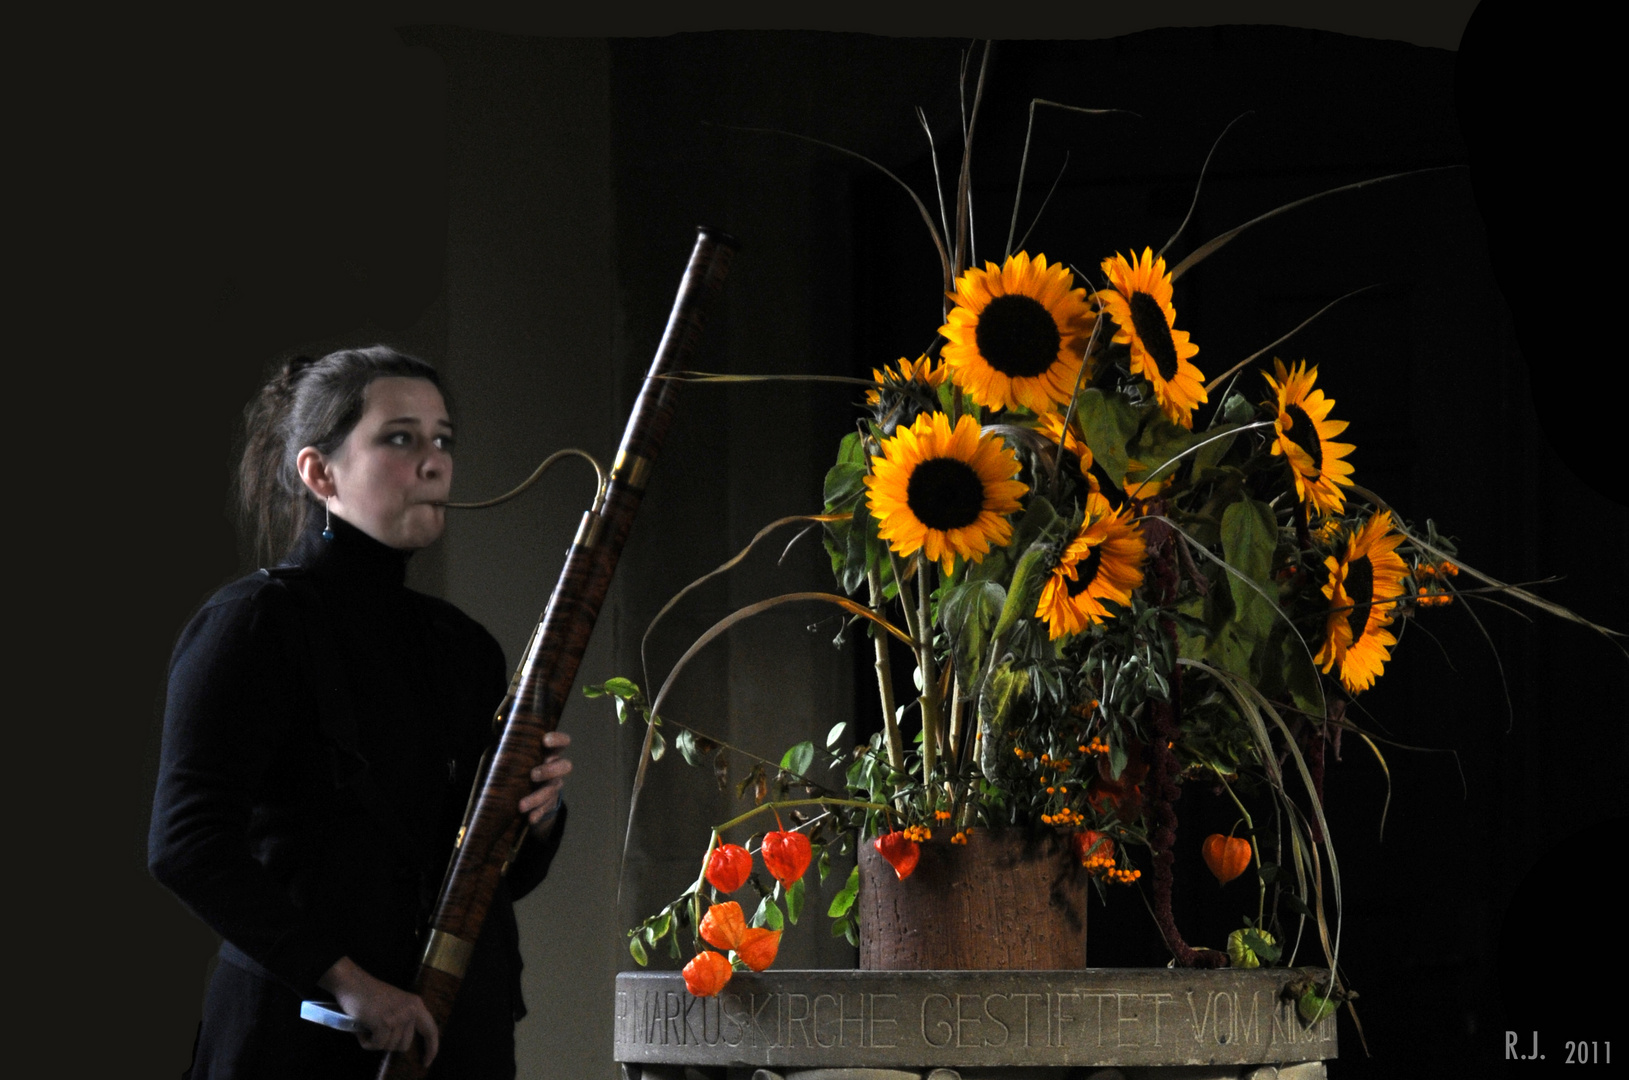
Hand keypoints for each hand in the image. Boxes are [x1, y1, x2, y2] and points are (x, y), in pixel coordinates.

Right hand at [317, 956, 438, 1064]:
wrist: (352, 983)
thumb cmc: (370, 994)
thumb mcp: (396, 1005)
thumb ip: (404, 1020)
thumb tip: (403, 1044)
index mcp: (416, 1005)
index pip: (430, 1030)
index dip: (431, 1048)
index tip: (426, 1062)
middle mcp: (411, 1010)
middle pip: (404, 1045)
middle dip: (389, 1043)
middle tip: (377, 1031)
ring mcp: (398, 1017)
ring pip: (389, 1046)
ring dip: (375, 1041)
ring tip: (368, 1026)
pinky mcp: (384, 1023)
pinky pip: (377, 1045)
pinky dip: (366, 1042)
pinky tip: (361, 1030)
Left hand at [519, 730, 570, 836]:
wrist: (529, 793)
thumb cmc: (521, 767)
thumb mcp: (519, 755)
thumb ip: (513, 744)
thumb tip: (498, 724)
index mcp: (550, 753)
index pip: (562, 742)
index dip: (558, 740)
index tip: (545, 740)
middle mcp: (556, 768)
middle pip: (564, 766)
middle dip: (549, 770)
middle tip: (533, 775)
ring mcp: (554, 786)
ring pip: (552, 790)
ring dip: (537, 797)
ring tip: (521, 805)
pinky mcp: (549, 803)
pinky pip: (547, 809)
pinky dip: (538, 813)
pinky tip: (530, 818)